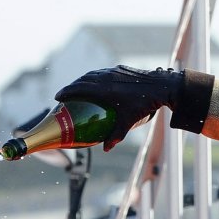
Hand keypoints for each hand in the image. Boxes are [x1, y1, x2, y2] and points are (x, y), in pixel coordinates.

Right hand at [55, 65, 184, 149]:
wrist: (161, 85)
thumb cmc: (144, 104)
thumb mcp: (128, 121)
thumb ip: (116, 135)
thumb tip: (105, 149)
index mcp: (104, 88)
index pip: (79, 88)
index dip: (66, 91)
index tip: (57, 97)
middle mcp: (106, 77)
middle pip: (83, 80)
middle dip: (72, 86)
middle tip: (65, 95)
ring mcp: (113, 71)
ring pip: (93, 74)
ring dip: (83, 80)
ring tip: (78, 89)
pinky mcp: (121, 69)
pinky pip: (103, 72)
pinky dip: (95, 78)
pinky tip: (97, 84)